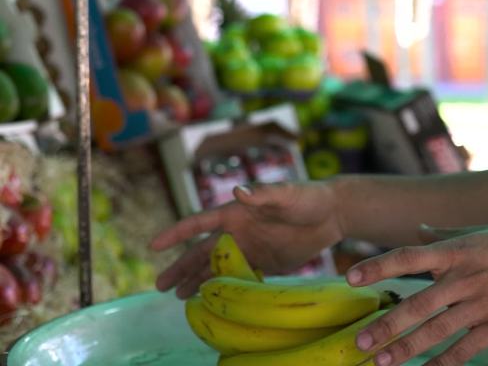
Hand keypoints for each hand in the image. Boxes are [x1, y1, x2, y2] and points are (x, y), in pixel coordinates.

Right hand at [150, 180, 341, 297]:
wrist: (332, 214)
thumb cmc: (307, 197)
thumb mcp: (286, 193)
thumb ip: (263, 193)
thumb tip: (238, 190)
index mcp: (236, 212)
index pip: (199, 223)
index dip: (176, 233)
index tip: (153, 245)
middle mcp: (238, 231)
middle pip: (202, 251)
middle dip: (180, 267)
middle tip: (160, 286)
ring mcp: (250, 248)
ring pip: (216, 267)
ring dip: (197, 281)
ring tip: (178, 297)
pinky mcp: (265, 264)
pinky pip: (239, 278)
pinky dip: (224, 288)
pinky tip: (212, 300)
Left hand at [346, 222, 487, 365]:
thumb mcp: (476, 233)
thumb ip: (444, 236)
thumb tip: (419, 230)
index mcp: (455, 251)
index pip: (407, 256)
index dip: (377, 266)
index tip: (350, 278)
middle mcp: (464, 277)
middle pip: (417, 304)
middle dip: (386, 325)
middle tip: (360, 342)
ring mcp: (482, 303)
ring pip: (437, 331)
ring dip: (407, 349)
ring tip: (382, 362)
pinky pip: (465, 349)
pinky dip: (443, 363)